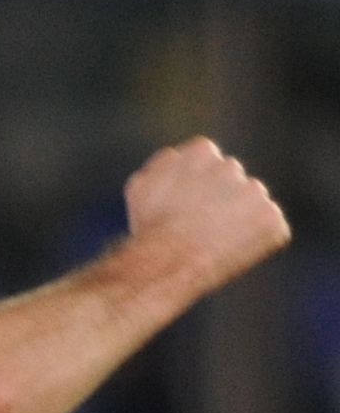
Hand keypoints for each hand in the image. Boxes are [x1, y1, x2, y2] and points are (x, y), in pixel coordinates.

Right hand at [123, 137, 289, 290]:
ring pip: (253, 203)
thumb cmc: (150, 226)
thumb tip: (179, 158)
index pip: (207, 158)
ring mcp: (255, 192)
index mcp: (200, 151)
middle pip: (232, 179)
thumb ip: (166, 165)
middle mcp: (231, 166)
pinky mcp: (272, 219)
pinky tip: (230, 252)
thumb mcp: (141, 185)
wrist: (167, 261)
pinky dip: (258, 240)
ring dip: (241, 217)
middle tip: (200, 225)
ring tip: (213, 241)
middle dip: (222, 198)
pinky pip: (271, 229)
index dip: (198, 182)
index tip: (188, 201)